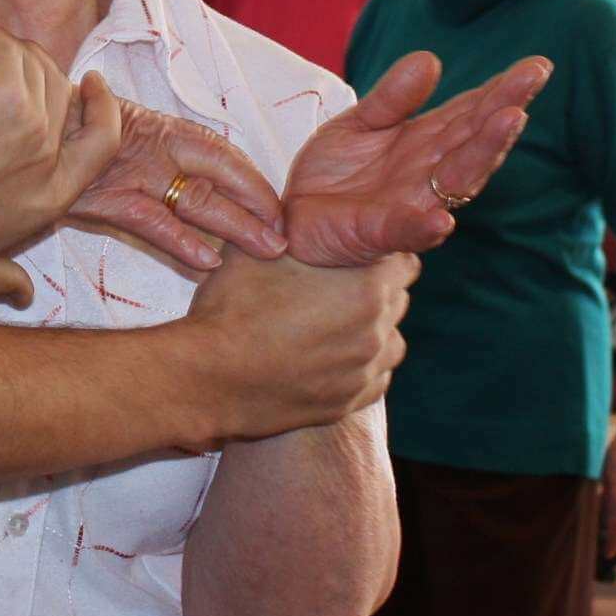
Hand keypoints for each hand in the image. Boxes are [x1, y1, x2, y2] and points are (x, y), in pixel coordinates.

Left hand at [0, 20, 124, 306]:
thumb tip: (24, 297)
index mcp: (51, 200)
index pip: (103, 143)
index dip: (102, 108)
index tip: (90, 84)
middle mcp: (48, 160)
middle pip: (64, 93)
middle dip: (42, 70)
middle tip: (10, 56)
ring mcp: (28, 123)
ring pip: (36, 63)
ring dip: (7, 47)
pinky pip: (7, 47)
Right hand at [66, 106, 284, 273]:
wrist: (22, 122)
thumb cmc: (71, 131)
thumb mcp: (118, 136)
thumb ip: (152, 158)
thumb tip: (191, 191)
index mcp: (164, 131)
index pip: (225, 156)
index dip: (256, 184)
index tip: (281, 213)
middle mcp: (156, 147)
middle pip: (221, 178)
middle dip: (258, 210)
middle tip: (288, 241)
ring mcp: (132, 171)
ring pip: (197, 199)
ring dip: (236, 227)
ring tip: (268, 252)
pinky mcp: (105, 195)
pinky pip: (151, 220)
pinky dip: (181, 240)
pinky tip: (207, 262)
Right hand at [187, 248, 417, 442]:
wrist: (209, 379)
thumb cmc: (232, 309)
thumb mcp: (255, 249)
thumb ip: (290, 228)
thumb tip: (300, 211)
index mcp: (365, 288)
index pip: (405, 262)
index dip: (381, 254)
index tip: (356, 255)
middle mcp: (376, 332)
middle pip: (397, 301)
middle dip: (373, 290)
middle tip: (333, 286)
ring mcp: (364, 373)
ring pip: (388, 342)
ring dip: (369, 330)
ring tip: (329, 324)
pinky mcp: (348, 403)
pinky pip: (371, 378)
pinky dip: (357, 366)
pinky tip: (324, 356)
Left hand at [280, 52, 551, 267]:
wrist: (292, 218)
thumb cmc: (334, 174)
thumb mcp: (359, 123)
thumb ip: (393, 97)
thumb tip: (430, 58)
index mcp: (426, 142)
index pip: (471, 112)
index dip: (502, 90)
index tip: (537, 65)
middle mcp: (429, 173)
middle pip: (474, 140)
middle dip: (505, 110)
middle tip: (533, 79)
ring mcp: (410, 204)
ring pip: (456, 180)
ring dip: (483, 153)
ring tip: (509, 120)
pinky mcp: (379, 234)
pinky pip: (405, 230)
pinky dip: (424, 227)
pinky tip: (442, 221)